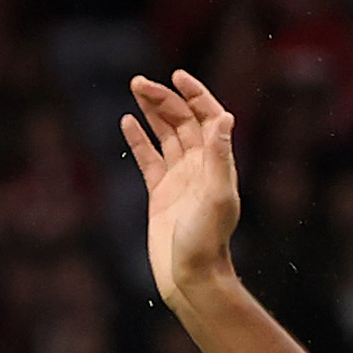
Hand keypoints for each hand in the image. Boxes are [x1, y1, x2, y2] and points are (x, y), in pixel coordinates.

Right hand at [119, 70, 241, 310]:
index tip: (176, 76)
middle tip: (139, 83)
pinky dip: (139, 139)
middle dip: (164, 99)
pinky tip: (128, 122)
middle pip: (182, 121)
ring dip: (152, 111)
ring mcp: (179, 178)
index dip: (194, 94)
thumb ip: (220, 157)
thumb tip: (225, 116)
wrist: (190, 276)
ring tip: (135, 89)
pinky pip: (148, 158)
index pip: (207, 117)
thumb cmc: (207, 241)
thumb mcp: (217, 196)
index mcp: (216, 162)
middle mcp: (199, 166)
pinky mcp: (160, 193)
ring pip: (164, 134)